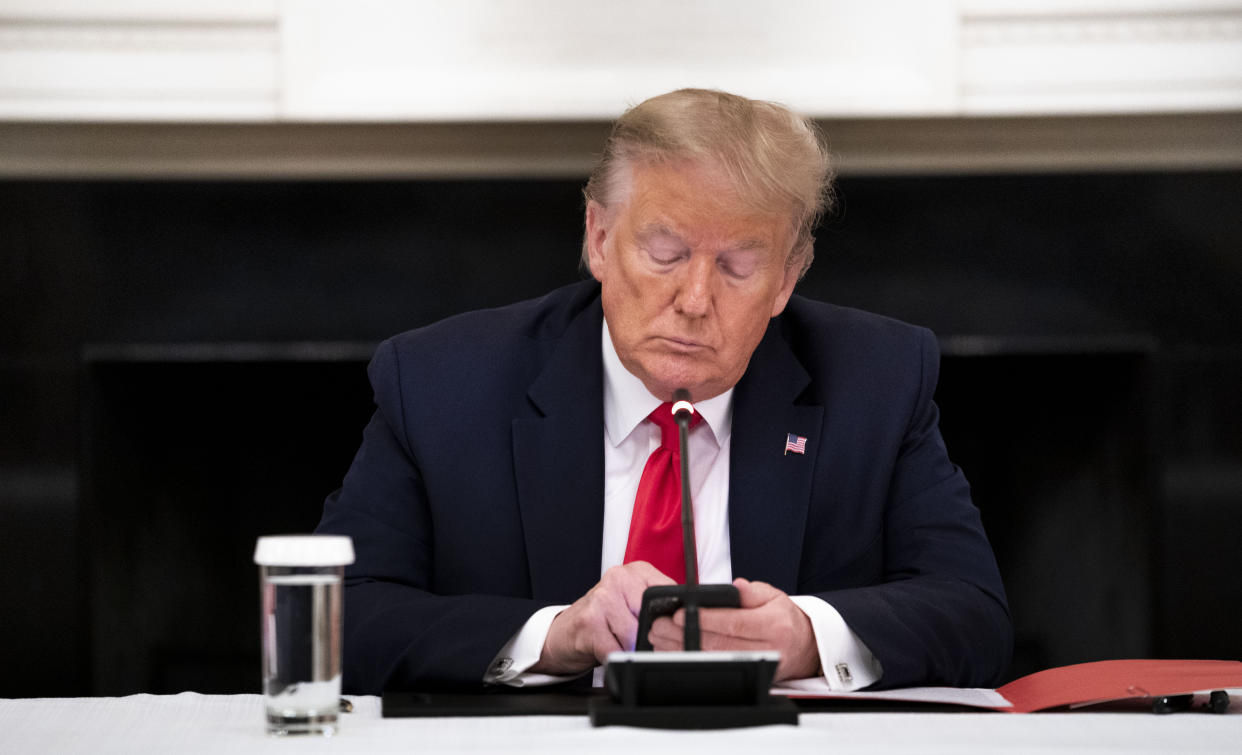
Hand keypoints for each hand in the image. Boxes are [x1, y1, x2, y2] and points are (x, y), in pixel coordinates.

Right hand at [530, 561, 674, 675]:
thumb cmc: (603, 620)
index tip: (676, 635)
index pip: (670, 593)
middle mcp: (619, 578)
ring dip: (633, 650)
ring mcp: (602, 598)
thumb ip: (658, 608)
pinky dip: (617, 658)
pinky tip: (610, 651)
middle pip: (653, 617)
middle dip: (653, 639)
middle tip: (647, 646)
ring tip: (624, 645)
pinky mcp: (589, 621)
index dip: (676, 620)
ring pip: (635, 636)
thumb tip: (686, 626)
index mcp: (637, 571)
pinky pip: (616, 650)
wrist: (564, 633)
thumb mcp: (633, 604)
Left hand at [648, 577, 820, 680]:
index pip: (733, 623)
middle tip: (659, 626)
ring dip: (683, 651)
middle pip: (720, 645)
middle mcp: (768, 648)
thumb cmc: (783, 617)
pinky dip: (694, 662)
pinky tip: (675, 654)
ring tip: (660, 639)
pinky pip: (719, 670)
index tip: (678, 614)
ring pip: (716, 660)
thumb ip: (751, 592)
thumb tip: (735, 586)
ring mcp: (760, 667)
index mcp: (773, 624)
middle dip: (684, 635)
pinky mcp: (752, 678)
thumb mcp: (773, 595)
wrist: (805, 645)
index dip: (704, 619)